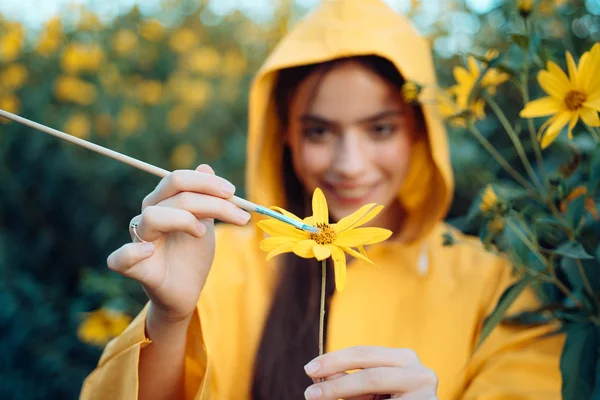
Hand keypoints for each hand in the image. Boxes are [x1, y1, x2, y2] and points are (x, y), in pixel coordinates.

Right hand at [106, 164, 250, 322]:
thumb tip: (206, 166)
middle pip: (173, 193)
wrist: (187, 291)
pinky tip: (149, 250)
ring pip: (152, 216)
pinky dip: (132, 252)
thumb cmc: (192, 256)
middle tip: (237, 213)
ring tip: (202, 232)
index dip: (207, 182)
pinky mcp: (135, 268)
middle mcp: (148, 217)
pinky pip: (119, 258)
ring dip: (183, 219)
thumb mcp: (205, 224)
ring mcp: (140, 241)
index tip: (234, 192)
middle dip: (210, 200)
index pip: (179, 179)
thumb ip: (206, 198)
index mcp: (163, 203)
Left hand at [303, 346, 437, 399]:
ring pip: (375, 388)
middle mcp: (419, 372)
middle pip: (370, 374)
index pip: (363, 353)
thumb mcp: (370, 391)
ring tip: (317, 398)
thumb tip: (319, 376)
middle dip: (336, 383)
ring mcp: (426, 395)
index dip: (334, 359)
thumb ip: (349, 381)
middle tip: (309, 393)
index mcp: (404, 358)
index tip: (309, 369)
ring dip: (343, 394)